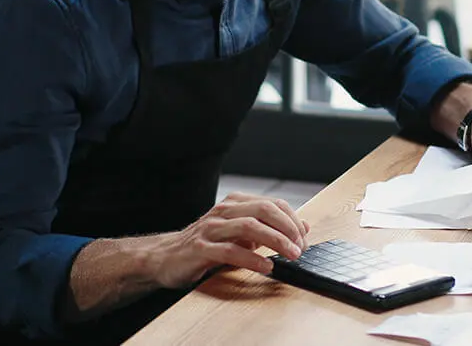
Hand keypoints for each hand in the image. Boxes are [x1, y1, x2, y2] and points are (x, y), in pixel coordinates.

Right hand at [151, 192, 310, 287]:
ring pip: (249, 226)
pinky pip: (230, 251)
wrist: (166, 257)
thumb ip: (269, 229)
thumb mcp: (240, 235)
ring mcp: (211, 228)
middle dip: (288, 228)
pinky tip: (266, 267)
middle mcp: (223, 211)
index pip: (272, 204)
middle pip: (264, 210)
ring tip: (291, 255)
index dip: (293, 220)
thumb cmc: (207, 245)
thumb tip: (303, 227)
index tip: (305, 238)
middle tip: (301, 247)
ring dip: (275, 241)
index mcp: (235, 203)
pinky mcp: (201, 248)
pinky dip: (252, 258)